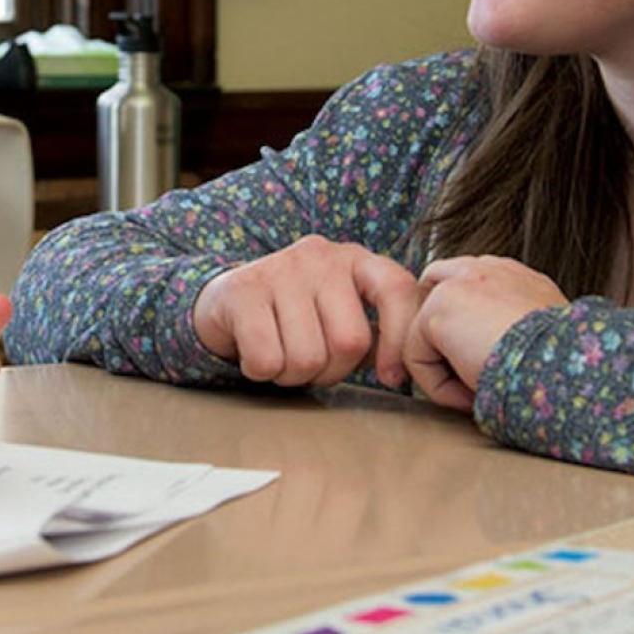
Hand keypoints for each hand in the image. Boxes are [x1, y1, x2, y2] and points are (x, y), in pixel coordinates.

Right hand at [189, 235, 420, 388]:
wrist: (224, 302)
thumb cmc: (294, 317)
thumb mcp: (340, 311)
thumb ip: (376, 329)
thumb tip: (410, 369)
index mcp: (355, 259)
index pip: (397, 290)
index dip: (400, 340)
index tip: (390, 378)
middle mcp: (321, 255)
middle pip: (350, 341)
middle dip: (332, 371)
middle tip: (312, 364)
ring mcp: (281, 268)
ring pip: (308, 357)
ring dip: (294, 376)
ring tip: (282, 357)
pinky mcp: (243, 291)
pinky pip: (267, 360)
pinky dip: (261, 372)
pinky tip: (255, 352)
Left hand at [402, 256, 569, 412]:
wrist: (566, 366)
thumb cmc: (563, 364)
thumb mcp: (545, 336)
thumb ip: (512, 327)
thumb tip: (488, 352)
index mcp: (513, 276)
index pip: (466, 283)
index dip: (459, 322)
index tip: (475, 362)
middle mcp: (484, 269)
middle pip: (431, 292)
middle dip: (433, 334)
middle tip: (459, 378)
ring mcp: (458, 284)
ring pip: (424, 336)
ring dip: (444, 371)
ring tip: (479, 392)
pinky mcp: (437, 311)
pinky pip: (416, 358)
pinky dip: (438, 386)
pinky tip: (471, 393)